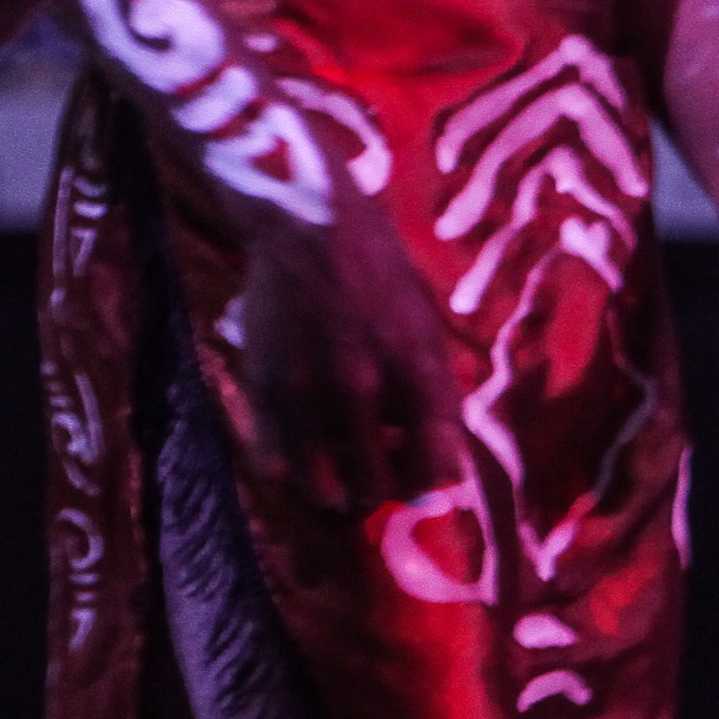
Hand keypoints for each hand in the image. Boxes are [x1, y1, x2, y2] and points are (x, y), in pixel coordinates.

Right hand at [229, 194, 463, 515]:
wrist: (308, 226)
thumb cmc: (380, 275)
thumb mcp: (428, 329)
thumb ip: (442, 402)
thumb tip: (453, 474)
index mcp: (412, 373)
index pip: (429, 471)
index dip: (425, 485)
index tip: (416, 475)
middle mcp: (360, 389)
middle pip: (374, 488)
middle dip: (378, 492)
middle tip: (374, 477)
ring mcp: (308, 392)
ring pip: (321, 488)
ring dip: (333, 492)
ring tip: (336, 478)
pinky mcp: (265, 387)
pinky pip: (273, 464)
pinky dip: (289, 473)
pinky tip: (300, 458)